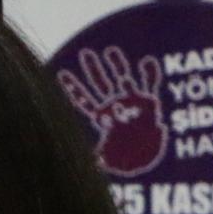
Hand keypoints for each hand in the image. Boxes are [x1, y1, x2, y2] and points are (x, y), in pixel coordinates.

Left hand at [57, 46, 166, 177]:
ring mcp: (132, 101)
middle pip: (102, 83)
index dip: (73, 89)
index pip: (84, 101)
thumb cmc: (128, 159)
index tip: (62, 74)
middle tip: (86, 54)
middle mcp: (115, 105)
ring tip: (111, 52)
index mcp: (102, 117)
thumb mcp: (110, 159)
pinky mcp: (149, 101)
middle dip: (94, 69)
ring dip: (117, 65)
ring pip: (123, 77)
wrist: (150, 157)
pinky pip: (150, 83)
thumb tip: (94, 162)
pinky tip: (146, 62)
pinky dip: (149, 73)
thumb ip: (100, 156)